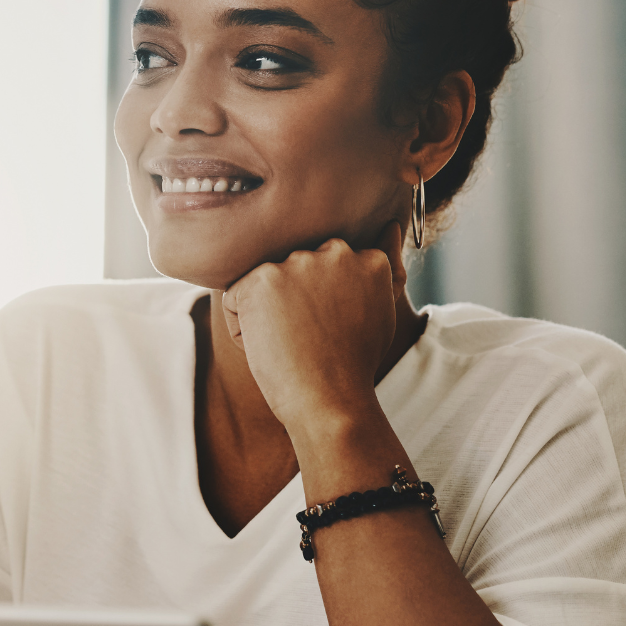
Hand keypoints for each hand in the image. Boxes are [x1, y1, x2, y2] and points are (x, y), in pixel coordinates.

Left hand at [219, 220, 408, 438]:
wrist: (331, 401)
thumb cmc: (353, 365)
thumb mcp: (381, 309)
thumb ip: (382, 266)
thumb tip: (389, 224)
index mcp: (366, 257)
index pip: (324, 267)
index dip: (320, 304)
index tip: (329, 330)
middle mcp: (333, 251)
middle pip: (292, 271)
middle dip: (292, 302)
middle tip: (310, 339)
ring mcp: (296, 263)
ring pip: (263, 283)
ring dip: (266, 313)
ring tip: (291, 344)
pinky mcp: (260, 280)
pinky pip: (235, 300)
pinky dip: (243, 328)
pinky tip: (269, 348)